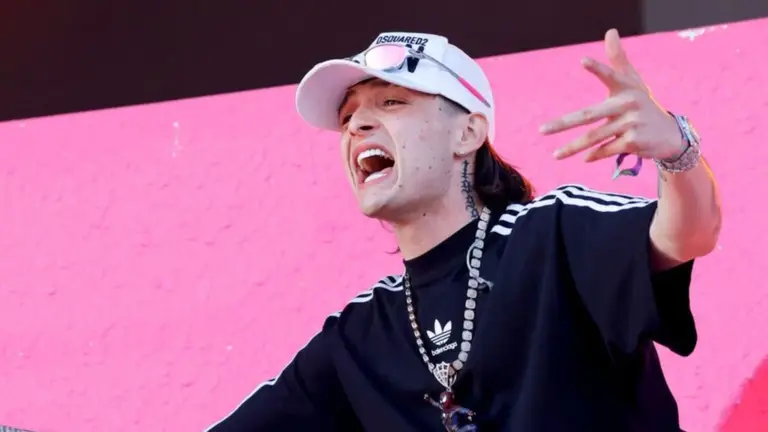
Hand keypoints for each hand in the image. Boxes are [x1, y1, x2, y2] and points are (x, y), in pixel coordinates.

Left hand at [539, 29, 685, 162]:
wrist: (669, 135)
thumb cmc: (643, 104)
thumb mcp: (632, 82)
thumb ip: (618, 59)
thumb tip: (610, 31)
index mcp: (626, 88)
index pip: (610, 75)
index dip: (598, 69)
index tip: (583, 60)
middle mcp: (628, 104)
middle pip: (588, 115)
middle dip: (563, 124)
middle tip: (542, 130)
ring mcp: (631, 124)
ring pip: (594, 137)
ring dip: (573, 147)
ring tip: (555, 155)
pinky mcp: (633, 142)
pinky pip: (606, 149)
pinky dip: (594, 155)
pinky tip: (585, 158)